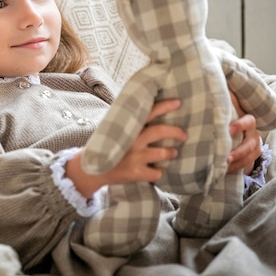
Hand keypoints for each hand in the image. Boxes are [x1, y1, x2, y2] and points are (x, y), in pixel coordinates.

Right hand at [66, 99, 186, 197]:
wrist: (92, 170)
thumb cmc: (109, 147)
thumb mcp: (116, 130)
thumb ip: (132, 123)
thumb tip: (154, 111)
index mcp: (129, 127)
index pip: (149, 112)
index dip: (164, 106)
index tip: (178, 102)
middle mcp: (132, 140)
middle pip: (160, 131)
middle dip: (176, 132)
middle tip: (184, 135)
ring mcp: (134, 157)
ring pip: (162, 153)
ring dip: (171, 153)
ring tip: (173, 153)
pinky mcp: (135, 173)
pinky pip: (156, 173)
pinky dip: (159, 172)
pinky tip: (156, 171)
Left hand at [227, 91, 260, 173]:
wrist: (237, 131)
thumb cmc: (229, 116)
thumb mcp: (228, 107)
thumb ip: (224, 98)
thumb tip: (211, 79)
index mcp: (246, 120)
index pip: (249, 121)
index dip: (240, 125)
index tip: (229, 129)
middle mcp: (252, 134)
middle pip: (251, 144)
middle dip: (239, 150)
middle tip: (226, 156)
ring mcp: (253, 148)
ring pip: (249, 157)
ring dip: (237, 162)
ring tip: (224, 166)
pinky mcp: (249, 159)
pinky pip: (245, 166)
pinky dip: (235, 169)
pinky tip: (223, 171)